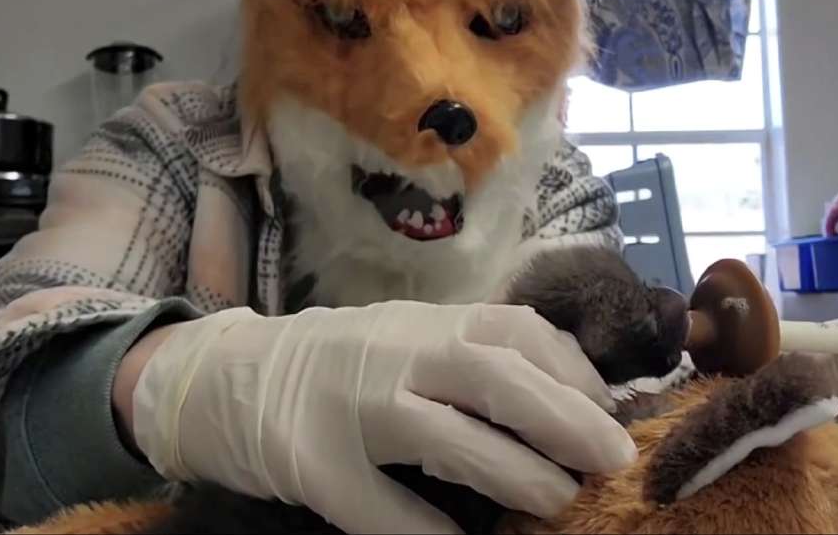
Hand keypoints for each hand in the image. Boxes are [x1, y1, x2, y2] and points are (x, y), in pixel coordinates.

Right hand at [129, 302, 635, 533]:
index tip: (607, 413)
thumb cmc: (335, 363)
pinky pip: (377, 505)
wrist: (224, 376)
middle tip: (613, 459)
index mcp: (420, 323)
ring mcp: (347, 409)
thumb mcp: (402, 338)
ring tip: (558, 501)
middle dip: (562, 415)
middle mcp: (388, 354)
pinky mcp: (312, 465)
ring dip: (510, 469)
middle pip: (489, 373)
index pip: (512, 330)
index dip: (571, 371)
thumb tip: (568, 392)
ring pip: (440, 433)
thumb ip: (467, 355)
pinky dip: (425, 531)